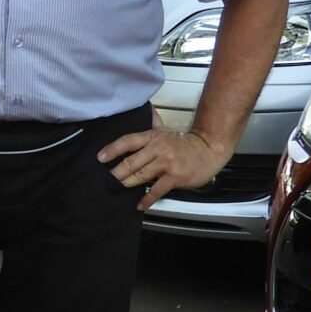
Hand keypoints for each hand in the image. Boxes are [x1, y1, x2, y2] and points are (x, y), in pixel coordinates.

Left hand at [99, 125, 225, 208]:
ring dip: (127, 184)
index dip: (113, 149)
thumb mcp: (166, 129)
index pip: (128, 141)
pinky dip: (147, 199)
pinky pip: (156, 190)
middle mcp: (158, 149)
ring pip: (140, 176)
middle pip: (131, 162)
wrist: (209, 150)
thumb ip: (152, 121)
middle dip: (115, 173)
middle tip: (105, 179)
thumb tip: (145, 107)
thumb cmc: (185, 142)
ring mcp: (166, 164)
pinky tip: (139, 204)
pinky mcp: (175, 178)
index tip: (100, 157)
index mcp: (153, 137)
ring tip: (116, 189)